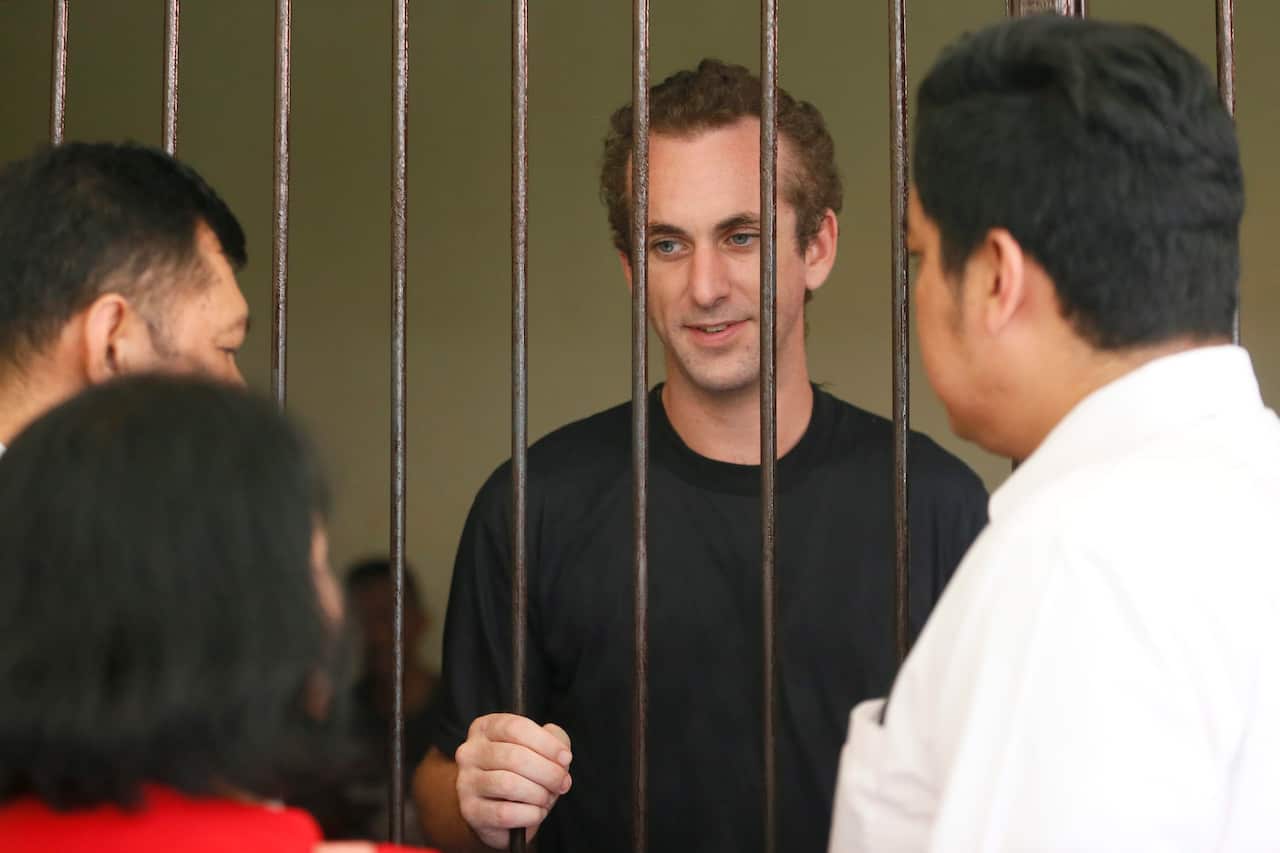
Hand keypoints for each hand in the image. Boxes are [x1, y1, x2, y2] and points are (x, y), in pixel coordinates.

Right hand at [455, 714, 572, 848]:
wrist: (497, 811)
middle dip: (547, 772)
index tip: (566, 758)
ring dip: (539, 794)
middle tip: (563, 783)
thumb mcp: (540, 748)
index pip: (515, 727)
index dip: (546, 744)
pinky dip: (530, 814)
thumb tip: (561, 755)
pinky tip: (536, 812)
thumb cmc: (521, 773)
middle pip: (513, 756)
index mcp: (485, 728)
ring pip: (508, 784)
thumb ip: (553, 740)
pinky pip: (504, 814)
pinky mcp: (470, 811)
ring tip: (547, 798)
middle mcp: (470, 752)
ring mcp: (466, 782)